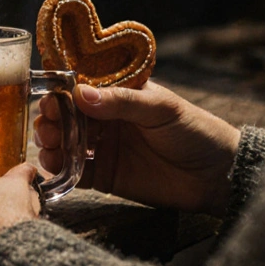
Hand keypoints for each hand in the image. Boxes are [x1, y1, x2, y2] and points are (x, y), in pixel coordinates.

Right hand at [36, 82, 240, 214]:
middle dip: (51, 118)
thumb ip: (122, 101)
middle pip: (67, 116)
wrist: (216, 177)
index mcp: (120, 95)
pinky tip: (53, 164)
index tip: (50, 97)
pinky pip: (75, 172)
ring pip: (66, 142)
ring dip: (51, 141)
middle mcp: (107, 120)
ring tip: (48, 144)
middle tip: (47, 125)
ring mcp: (104, 148)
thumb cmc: (195, 131)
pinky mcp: (104, 177)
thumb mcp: (161, 108)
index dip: (62, 91)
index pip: (83, 88)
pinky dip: (60, 168)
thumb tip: (80, 94)